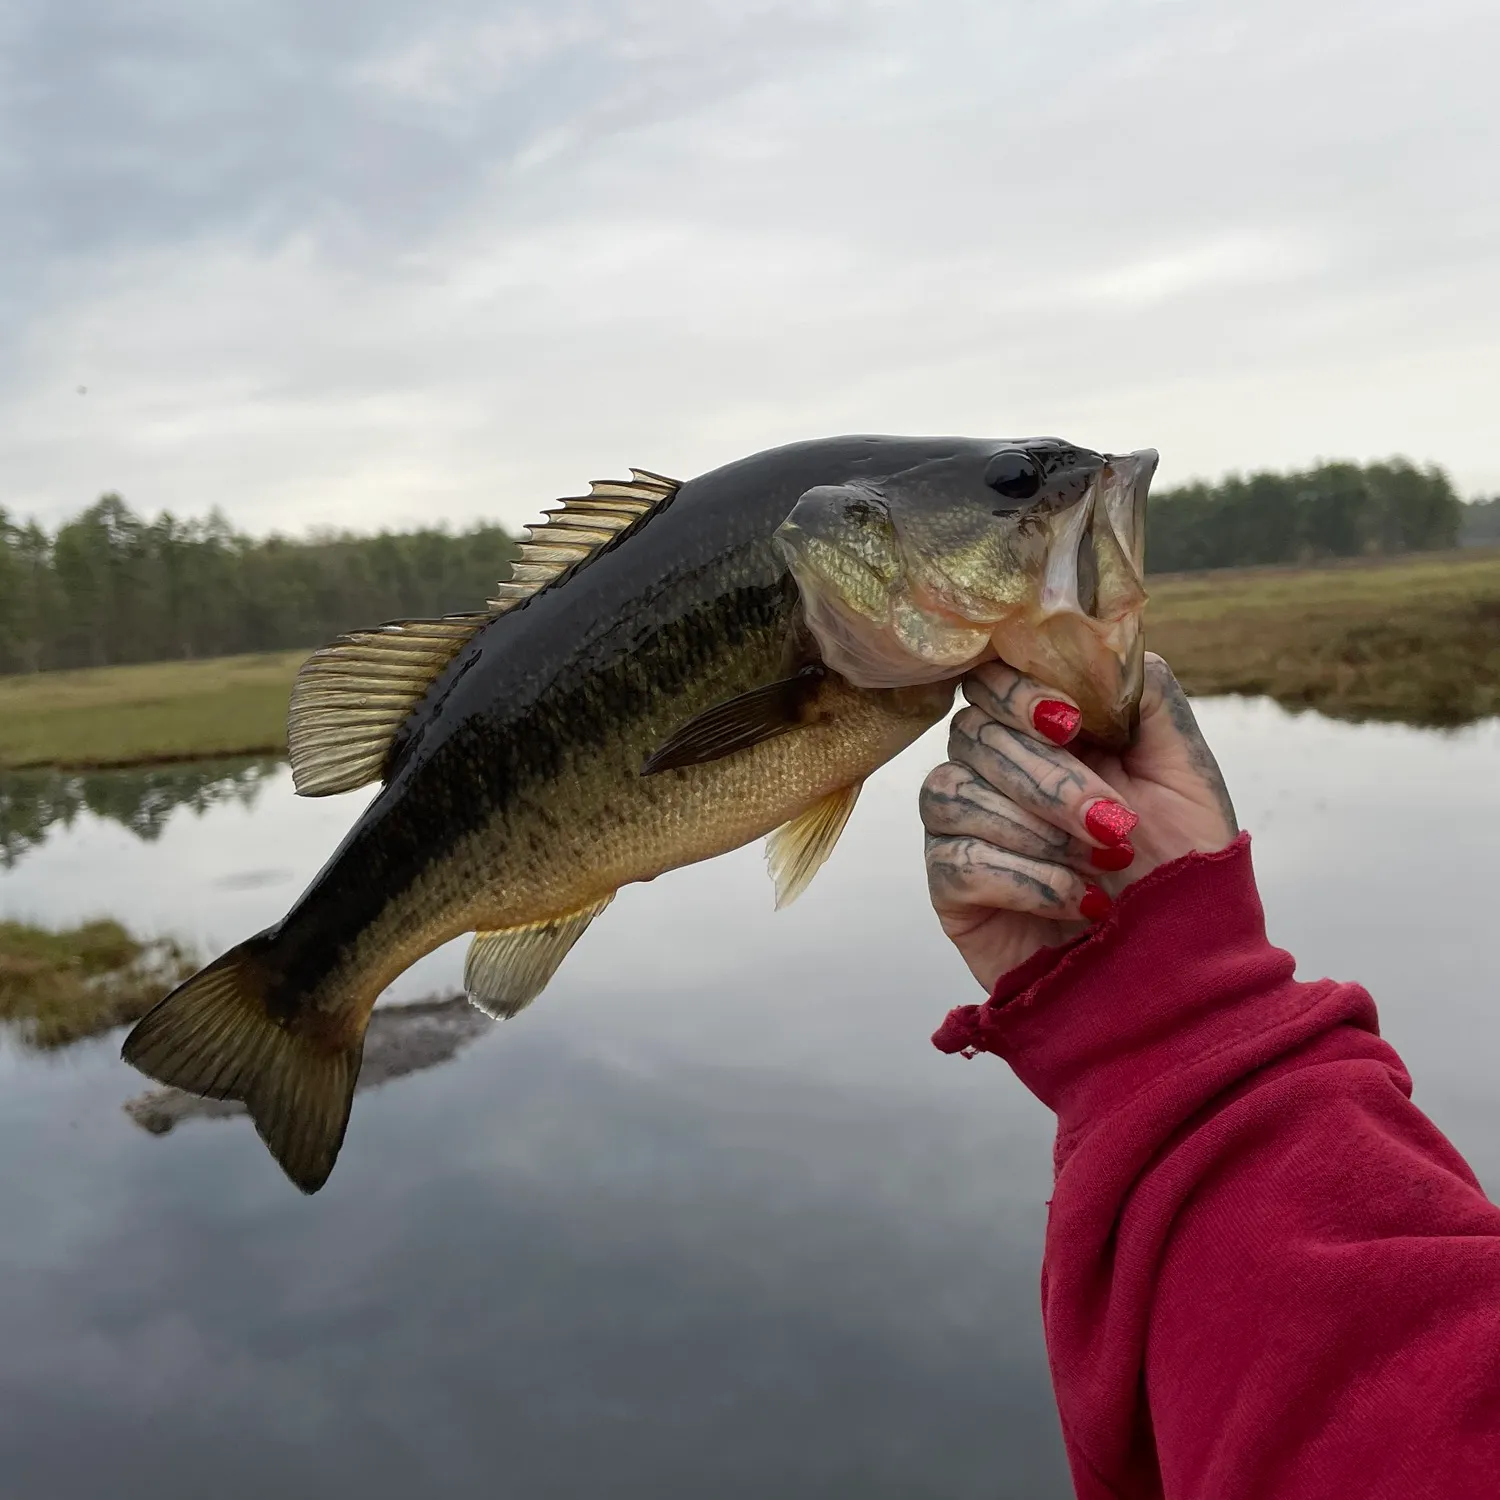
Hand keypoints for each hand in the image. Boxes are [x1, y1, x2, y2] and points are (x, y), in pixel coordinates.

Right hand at [919, 653, 1238, 990]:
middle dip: (1050, 780)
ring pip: (952, 791)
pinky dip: (1025, 879)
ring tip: (1103, 867)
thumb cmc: (1183, 872)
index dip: (1016, 689)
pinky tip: (1078, 903)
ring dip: (1037, 830)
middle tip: (1117, 826)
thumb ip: (1145, 695)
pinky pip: (955, 859)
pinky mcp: (951, 887)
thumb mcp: (1185, 772)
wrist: (1179, 973)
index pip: (990, 679)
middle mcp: (995, 772)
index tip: (1070, 721)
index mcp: (1047, 734)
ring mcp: (966, 828)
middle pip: (972, 734)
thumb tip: (1098, 640)